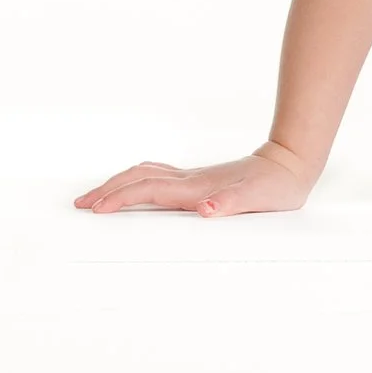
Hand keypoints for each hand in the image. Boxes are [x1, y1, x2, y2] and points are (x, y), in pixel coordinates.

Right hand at [73, 142, 315, 215]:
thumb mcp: (258, 199)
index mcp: (197, 188)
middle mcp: (190, 180)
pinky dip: (137, 180)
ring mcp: (194, 177)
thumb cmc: (275, 186)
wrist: (290, 163)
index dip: (120, 198)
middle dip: (108, 191)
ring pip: (146, 174)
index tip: (95, 209)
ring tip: (98, 196)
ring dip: (119, 183)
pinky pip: (159, 176)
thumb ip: (232, 202)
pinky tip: (137, 186)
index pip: (148, 190)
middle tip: (81, 204)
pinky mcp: (200, 178)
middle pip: (139, 179)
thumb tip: (206, 208)